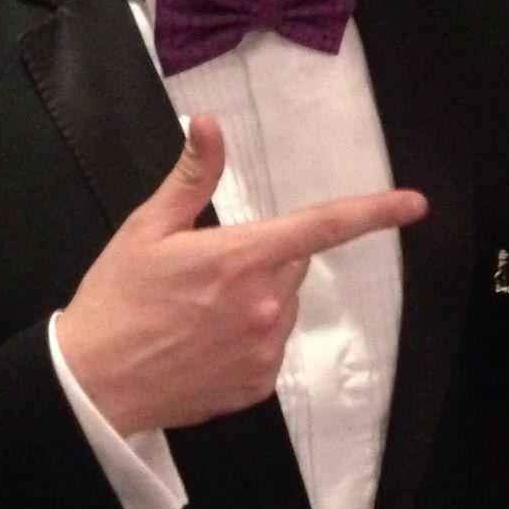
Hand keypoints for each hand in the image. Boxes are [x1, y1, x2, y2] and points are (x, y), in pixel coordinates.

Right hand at [56, 115, 427, 434]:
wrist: (94, 384)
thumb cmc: (116, 299)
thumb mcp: (147, 229)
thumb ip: (191, 177)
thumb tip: (209, 124)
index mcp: (240, 257)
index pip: (322, 227)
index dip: (373, 213)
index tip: (414, 205)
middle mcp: (264, 304)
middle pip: (293, 264)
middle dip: (264, 257)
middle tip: (207, 270)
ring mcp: (264, 349)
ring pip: (283, 306)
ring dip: (257, 300)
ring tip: (198, 312)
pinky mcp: (258, 384)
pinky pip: (269, 347)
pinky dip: (248, 339)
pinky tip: (203, 343)